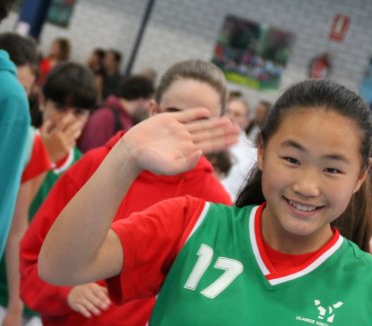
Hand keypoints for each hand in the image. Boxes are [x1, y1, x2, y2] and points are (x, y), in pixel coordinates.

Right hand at [40, 115, 83, 162]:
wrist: (42, 158)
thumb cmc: (41, 145)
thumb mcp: (42, 134)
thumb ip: (46, 125)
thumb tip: (51, 120)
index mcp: (55, 133)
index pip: (63, 123)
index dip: (68, 117)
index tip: (71, 115)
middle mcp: (61, 138)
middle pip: (72, 129)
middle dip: (77, 124)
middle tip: (80, 121)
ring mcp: (65, 145)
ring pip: (74, 136)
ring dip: (77, 132)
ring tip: (79, 129)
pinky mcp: (66, 150)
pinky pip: (72, 143)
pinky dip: (73, 140)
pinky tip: (73, 138)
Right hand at [67, 283, 110, 317]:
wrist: (71, 292)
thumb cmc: (87, 290)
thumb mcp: (94, 288)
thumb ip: (103, 290)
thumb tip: (113, 294)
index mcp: (91, 287)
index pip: (99, 292)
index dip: (104, 298)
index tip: (109, 303)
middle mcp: (85, 292)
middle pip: (94, 299)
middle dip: (100, 304)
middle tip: (106, 308)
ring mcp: (80, 298)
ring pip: (88, 304)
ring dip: (93, 309)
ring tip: (99, 313)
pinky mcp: (76, 304)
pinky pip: (81, 309)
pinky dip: (85, 313)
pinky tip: (90, 316)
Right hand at [120, 108, 238, 175]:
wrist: (132, 150)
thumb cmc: (149, 162)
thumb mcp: (169, 167)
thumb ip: (186, 163)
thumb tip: (201, 152)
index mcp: (188, 151)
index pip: (211, 145)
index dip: (224, 142)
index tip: (237, 139)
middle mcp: (185, 140)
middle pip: (209, 134)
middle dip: (224, 132)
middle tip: (239, 128)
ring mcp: (178, 129)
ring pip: (201, 124)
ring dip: (215, 122)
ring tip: (229, 120)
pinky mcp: (168, 120)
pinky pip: (186, 115)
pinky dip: (197, 113)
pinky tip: (207, 112)